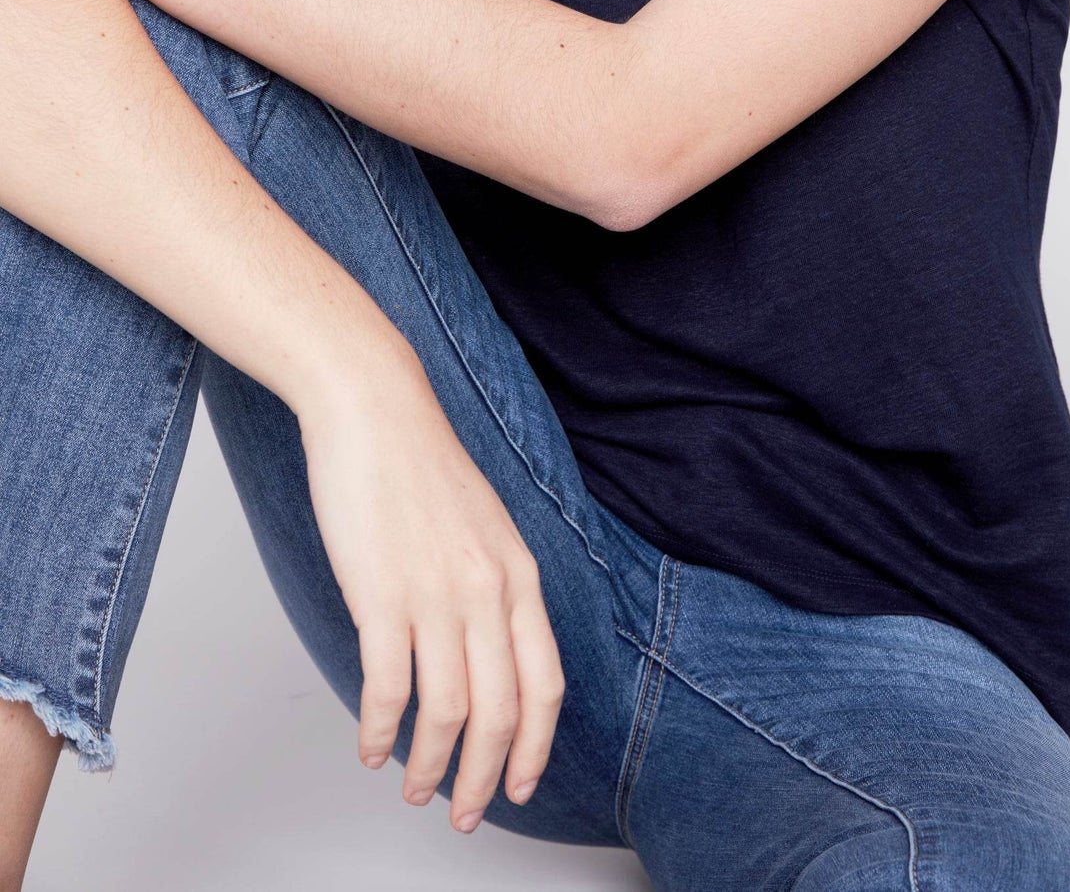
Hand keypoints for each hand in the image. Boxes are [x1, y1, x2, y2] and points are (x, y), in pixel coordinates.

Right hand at [297, 360, 566, 832]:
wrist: (375, 409)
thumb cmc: (420, 465)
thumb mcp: (485, 525)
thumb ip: (493, 586)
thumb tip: (486, 653)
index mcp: (519, 574)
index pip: (544, 683)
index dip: (533, 745)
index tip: (518, 784)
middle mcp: (488, 589)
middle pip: (500, 711)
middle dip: (484, 777)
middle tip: (465, 814)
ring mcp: (436, 594)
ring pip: (447, 712)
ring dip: (430, 766)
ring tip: (416, 790)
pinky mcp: (382, 594)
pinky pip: (388, 687)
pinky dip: (381, 731)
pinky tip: (372, 748)